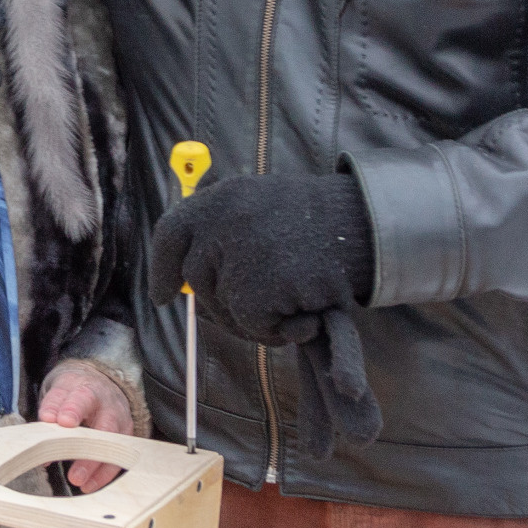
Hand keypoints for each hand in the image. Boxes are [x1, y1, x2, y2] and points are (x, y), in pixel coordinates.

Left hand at [36, 359, 135, 489]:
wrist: (99, 384)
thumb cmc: (75, 392)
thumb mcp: (60, 391)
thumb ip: (51, 410)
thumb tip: (41, 433)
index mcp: (88, 391)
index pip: (82, 399)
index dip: (73, 410)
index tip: (63, 422)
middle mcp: (110, 407)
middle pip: (105, 429)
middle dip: (89, 454)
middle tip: (74, 475)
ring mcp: (121, 423)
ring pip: (115, 448)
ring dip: (98, 468)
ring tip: (80, 483)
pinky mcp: (126, 438)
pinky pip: (119, 459)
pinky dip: (104, 474)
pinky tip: (89, 485)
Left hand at [147, 172, 375, 345]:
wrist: (365, 225)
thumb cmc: (317, 221)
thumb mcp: (262, 205)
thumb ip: (223, 232)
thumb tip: (182, 280)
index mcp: (220, 198)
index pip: (171, 234)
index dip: (162, 269)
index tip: (163, 296)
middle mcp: (222, 223)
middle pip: (196, 278)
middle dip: (220, 300)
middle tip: (259, 302)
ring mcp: (239, 256)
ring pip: (224, 307)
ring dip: (253, 315)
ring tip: (292, 295)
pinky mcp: (258, 291)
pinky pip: (253, 323)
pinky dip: (277, 329)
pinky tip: (304, 312)